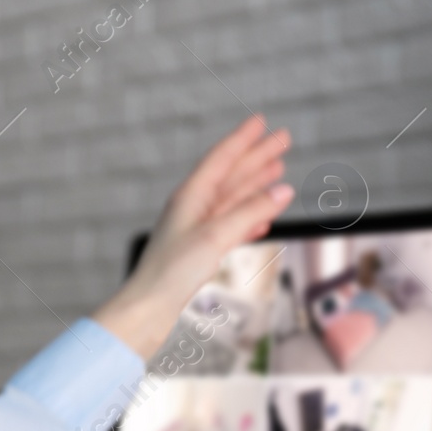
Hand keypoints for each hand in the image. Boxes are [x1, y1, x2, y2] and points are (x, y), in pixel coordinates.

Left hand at [93, 114, 292, 358]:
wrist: (148, 308)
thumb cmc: (172, 272)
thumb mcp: (216, 236)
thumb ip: (250, 212)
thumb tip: (282, 191)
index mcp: (191, 197)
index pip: (222, 158)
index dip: (243, 139)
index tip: (261, 121)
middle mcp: (193, 208)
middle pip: (231, 175)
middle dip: (257, 157)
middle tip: (283, 140)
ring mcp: (196, 230)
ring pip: (233, 200)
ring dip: (256, 185)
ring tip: (278, 172)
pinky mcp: (200, 253)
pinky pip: (230, 227)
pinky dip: (249, 218)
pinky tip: (262, 219)